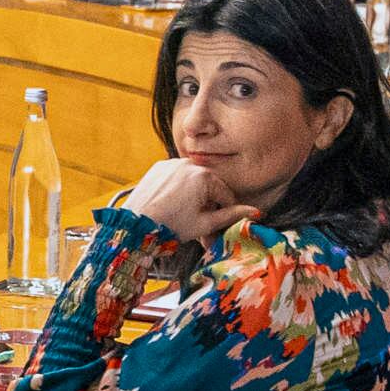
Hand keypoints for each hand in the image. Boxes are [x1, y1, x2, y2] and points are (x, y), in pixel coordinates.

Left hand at [124, 158, 251, 243]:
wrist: (135, 225)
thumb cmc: (169, 226)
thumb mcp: (204, 224)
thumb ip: (230, 215)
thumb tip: (254, 212)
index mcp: (204, 176)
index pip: (226, 194)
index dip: (227, 212)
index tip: (223, 224)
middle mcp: (189, 164)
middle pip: (209, 186)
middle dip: (208, 206)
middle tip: (203, 227)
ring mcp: (172, 163)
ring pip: (193, 181)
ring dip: (194, 196)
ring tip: (186, 217)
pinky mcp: (159, 167)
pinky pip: (177, 177)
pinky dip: (179, 189)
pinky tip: (173, 205)